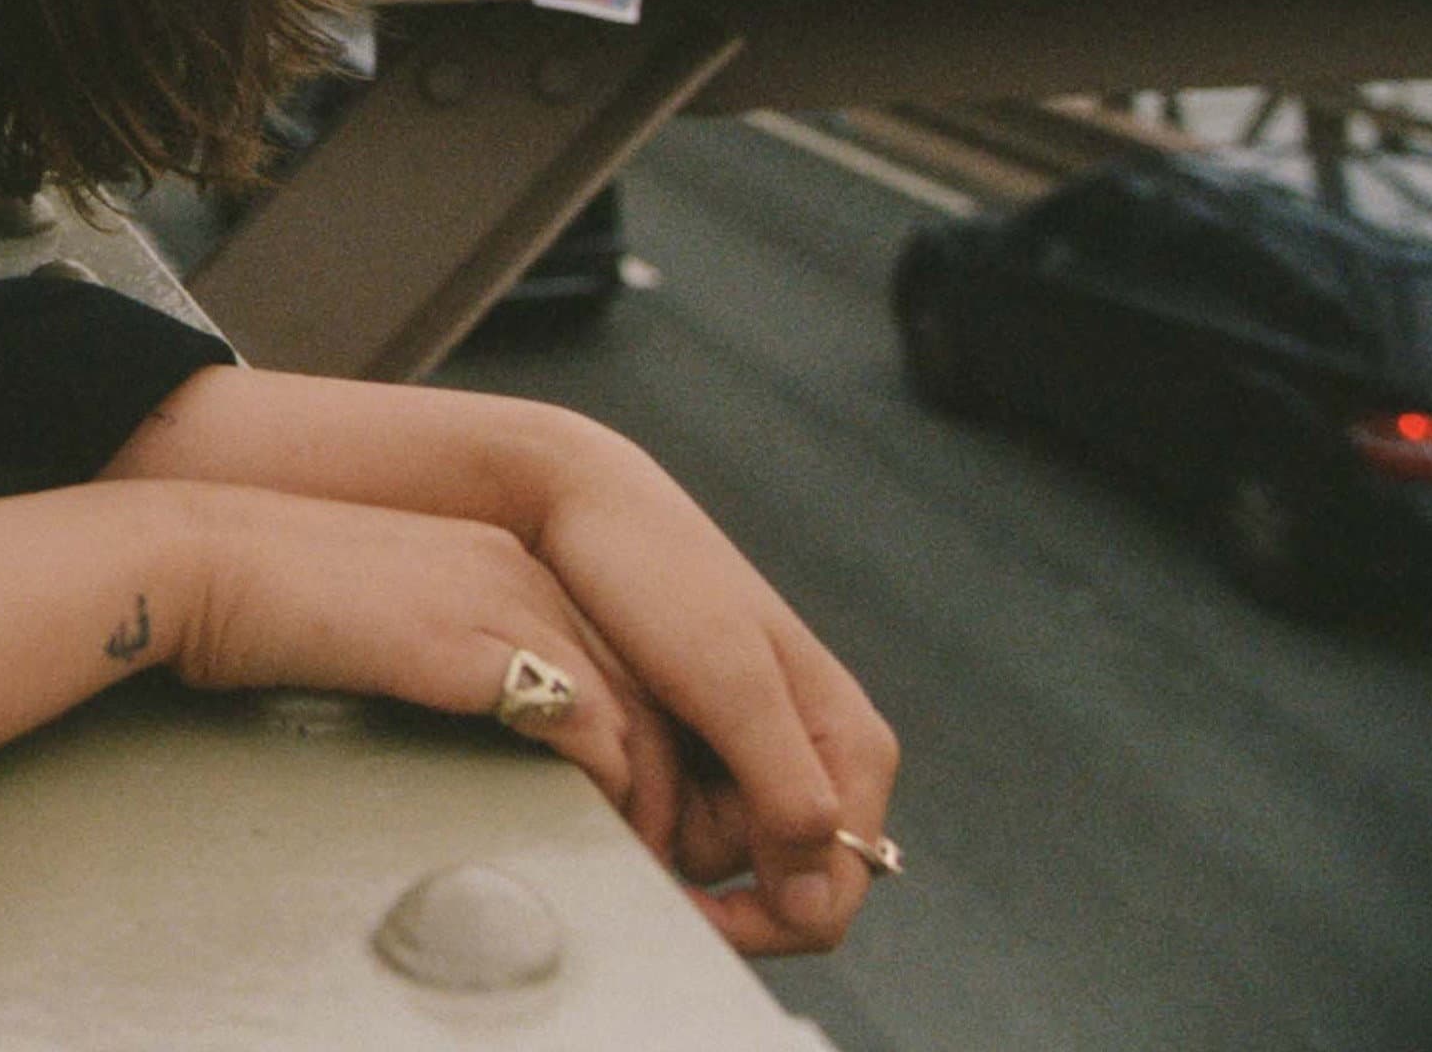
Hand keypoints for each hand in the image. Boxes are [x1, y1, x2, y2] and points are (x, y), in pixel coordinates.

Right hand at [156, 482, 684, 841]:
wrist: (195, 563)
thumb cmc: (251, 607)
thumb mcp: (364, 626)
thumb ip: (425, 662)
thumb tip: (449, 729)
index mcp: (493, 558)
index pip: (608, 654)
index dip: (636, 736)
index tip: (631, 802)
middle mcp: (517, 569)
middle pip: (642, 684)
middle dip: (665, 775)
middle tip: (663, 848)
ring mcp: (505, 601)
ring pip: (635, 712)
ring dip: (653, 798)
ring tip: (646, 859)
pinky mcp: (483, 646)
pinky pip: (594, 728)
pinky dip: (614, 790)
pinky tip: (603, 829)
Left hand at [522, 423, 899, 955]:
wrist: (581, 505)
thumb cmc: (658, 578)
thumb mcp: (727, 684)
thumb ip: (784, 788)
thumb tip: (817, 897)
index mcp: (850, 747)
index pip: (832, 894)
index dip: (765, 926)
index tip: (684, 916)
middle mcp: (813, 760)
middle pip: (771, 884)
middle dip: (701, 862)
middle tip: (637, 798)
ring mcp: (753, 754)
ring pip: (713, 853)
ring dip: (661, 823)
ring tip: (625, 739)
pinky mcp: (698, 742)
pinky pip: (676, 812)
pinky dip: (640, 799)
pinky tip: (612, 743)